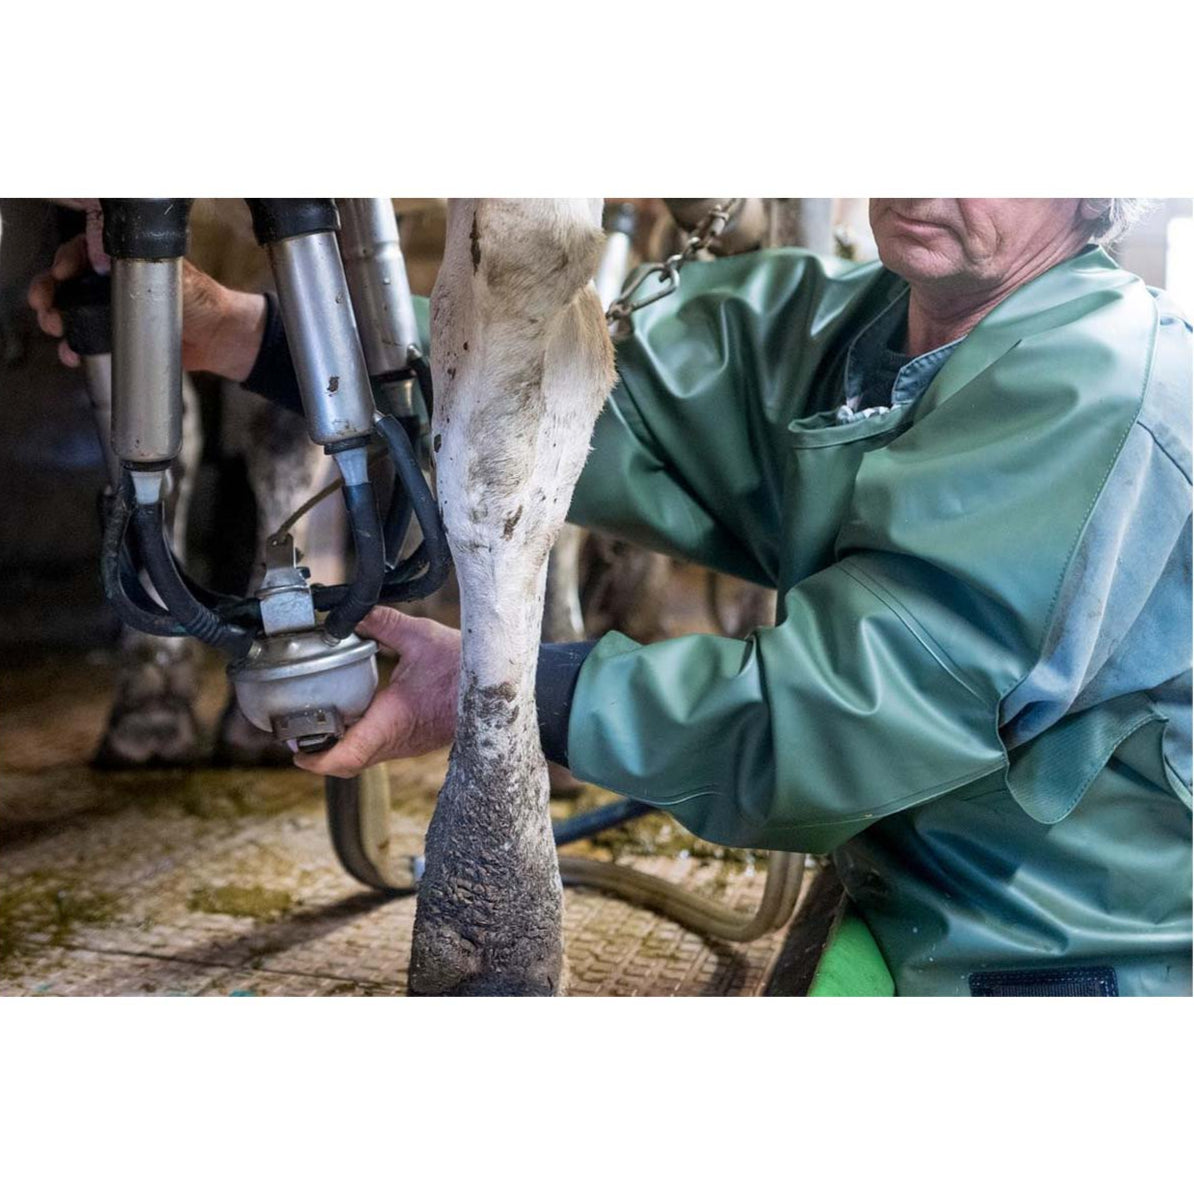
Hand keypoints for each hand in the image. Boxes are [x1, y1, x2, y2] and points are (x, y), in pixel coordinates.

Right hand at [28, 212, 266, 379]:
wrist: (219, 337)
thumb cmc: (202, 301)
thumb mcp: (173, 276)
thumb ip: (142, 268)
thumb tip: (106, 263)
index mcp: (124, 259)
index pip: (83, 251)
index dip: (65, 260)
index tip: (61, 273)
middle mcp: (113, 282)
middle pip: (69, 280)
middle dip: (51, 291)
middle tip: (45, 304)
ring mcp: (113, 310)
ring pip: (72, 309)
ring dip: (56, 318)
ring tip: (55, 328)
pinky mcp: (118, 338)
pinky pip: (88, 339)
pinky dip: (75, 347)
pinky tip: (71, 354)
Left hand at [293, 607, 460, 778]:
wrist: (502, 689)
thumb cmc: (466, 669)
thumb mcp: (422, 637)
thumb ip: (384, 624)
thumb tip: (355, 613)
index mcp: (392, 720)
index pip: (346, 756)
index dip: (316, 759)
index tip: (296, 750)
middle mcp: (397, 741)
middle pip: (347, 762)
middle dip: (319, 753)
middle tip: (296, 733)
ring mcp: (406, 745)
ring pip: (363, 758)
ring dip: (340, 747)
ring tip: (320, 721)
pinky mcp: (414, 741)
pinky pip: (378, 749)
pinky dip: (359, 740)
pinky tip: (355, 713)